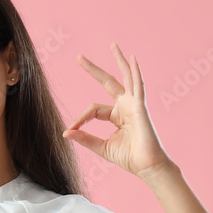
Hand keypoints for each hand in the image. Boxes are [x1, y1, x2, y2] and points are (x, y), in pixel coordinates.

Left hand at [63, 42, 173, 180]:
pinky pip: (138, 86)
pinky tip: (132, 58)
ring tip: (113, 45)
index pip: (93, 109)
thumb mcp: (101, 147)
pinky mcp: (141, 107)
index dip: (80, 118)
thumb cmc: (130, 158)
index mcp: (117, 115)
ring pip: (125, 77)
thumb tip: (65, 132)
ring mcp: (134, 104)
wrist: (148, 167)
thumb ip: (85, 138)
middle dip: (93, 70)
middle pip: (108, 82)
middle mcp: (126, 106)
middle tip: (78, 57)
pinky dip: (136, 72)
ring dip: (119, 61)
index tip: (70, 128)